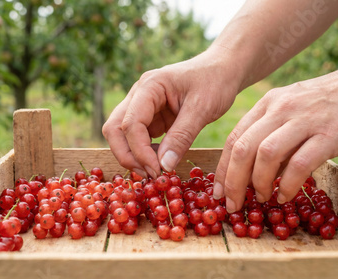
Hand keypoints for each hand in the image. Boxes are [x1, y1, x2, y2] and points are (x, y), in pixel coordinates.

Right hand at [102, 47, 243, 177]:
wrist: (223, 70)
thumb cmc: (215, 82)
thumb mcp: (203, 108)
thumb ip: (182, 137)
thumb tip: (164, 166)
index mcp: (149, 86)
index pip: (130, 123)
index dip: (139, 151)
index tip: (157, 170)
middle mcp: (139, 94)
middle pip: (114, 129)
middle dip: (127, 155)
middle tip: (150, 174)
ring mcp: (142, 106)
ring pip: (121, 134)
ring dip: (133, 155)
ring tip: (156, 171)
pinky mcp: (151, 117)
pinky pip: (137, 137)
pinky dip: (143, 152)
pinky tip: (161, 161)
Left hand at [212, 61, 337, 211]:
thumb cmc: (329, 102)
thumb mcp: (292, 108)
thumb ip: (273, 133)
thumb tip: (254, 171)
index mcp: (268, 104)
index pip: (234, 138)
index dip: (222, 169)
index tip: (218, 192)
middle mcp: (280, 109)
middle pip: (243, 148)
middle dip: (232, 182)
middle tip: (232, 204)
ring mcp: (303, 121)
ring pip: (265, 155)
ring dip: (258, 183)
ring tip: (261, 199)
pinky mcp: (328, 135)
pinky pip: (299, 164)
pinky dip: (287, 184)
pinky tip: (284, 195)